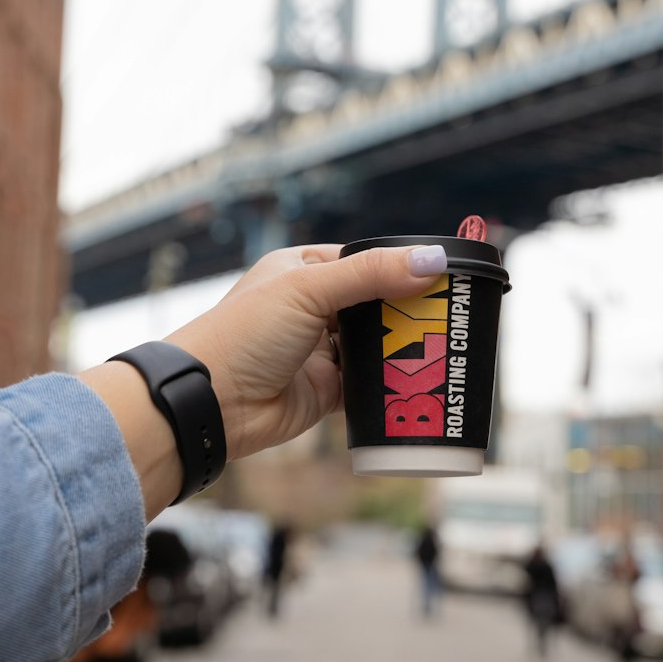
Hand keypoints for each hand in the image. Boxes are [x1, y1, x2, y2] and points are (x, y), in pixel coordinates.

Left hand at [169, 242, 447, 457]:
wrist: (211, 403)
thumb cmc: (244, 333)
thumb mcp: (309, 289)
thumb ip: (371, 274)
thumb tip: (431, 258)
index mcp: (301, 270)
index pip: (363, 261)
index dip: (400, 267)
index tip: (441, 275)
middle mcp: (311, 308)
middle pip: (374, 304)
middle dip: (407, 311)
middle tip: (451, 315)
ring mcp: (318, 350)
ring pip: (374, 345)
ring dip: (401, 348)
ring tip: (443, 346)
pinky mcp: (325, 389)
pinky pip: (368, 384)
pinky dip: (389, 382)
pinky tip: (417, 379)